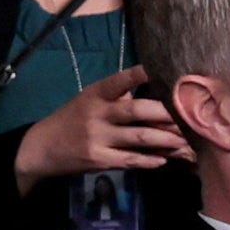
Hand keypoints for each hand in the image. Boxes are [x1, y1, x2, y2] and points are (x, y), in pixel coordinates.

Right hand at [9, 68, 183, 188]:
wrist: (41, 148)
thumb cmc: (71, 120)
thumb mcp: (89, 101)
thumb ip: (117, 97)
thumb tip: (155, 97)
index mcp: (95, 95)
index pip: (119, 81)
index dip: (138, 74)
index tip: (157, 68)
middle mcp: (97, 114)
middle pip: (137, 110)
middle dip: (165, 113)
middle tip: (188, 115)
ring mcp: (98, 138)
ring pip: (140, 137)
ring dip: (166, 139)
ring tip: (185, 140)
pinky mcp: (99, 159)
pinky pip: (131, 159)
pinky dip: (150, 160)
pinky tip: (164, 159)